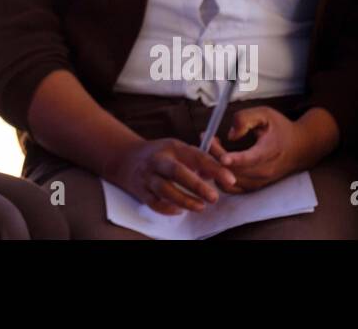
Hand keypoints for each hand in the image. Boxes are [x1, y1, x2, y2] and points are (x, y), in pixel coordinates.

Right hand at [104, 137, 234, 214]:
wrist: (127, 158)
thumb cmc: (161, 155)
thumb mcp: (179, 150)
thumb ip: (199, 161)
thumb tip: (221, 174)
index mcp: (172, 147)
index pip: (196, 156)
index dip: (214, 168)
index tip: (230, 179)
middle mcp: (158, 160)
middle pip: (176, 171)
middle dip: (196, 185)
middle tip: (214, 197)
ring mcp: (148, 176)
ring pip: (164, 189)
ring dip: (184, 199)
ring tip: (200, 206)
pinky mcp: (141, 190)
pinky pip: (154, 202)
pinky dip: (168, 208)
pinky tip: (180, 210)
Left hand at [209, 106, 319, 191]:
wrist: (299, 148)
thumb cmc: (280, 128)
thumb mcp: (265, 114)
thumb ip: (245, 118)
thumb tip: (231, 135)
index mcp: (269, 152)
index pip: (251, 160)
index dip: (235, 159)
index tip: (222, 156)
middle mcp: (265, 171)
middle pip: (235, 171)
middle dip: (216, 156)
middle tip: (208, 138)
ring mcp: (259, 182)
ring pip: (230, 182)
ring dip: (216, 167)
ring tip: (212, 148)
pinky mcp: (254, 187)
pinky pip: (231, 188)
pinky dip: (219, 178)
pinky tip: (216, 161)